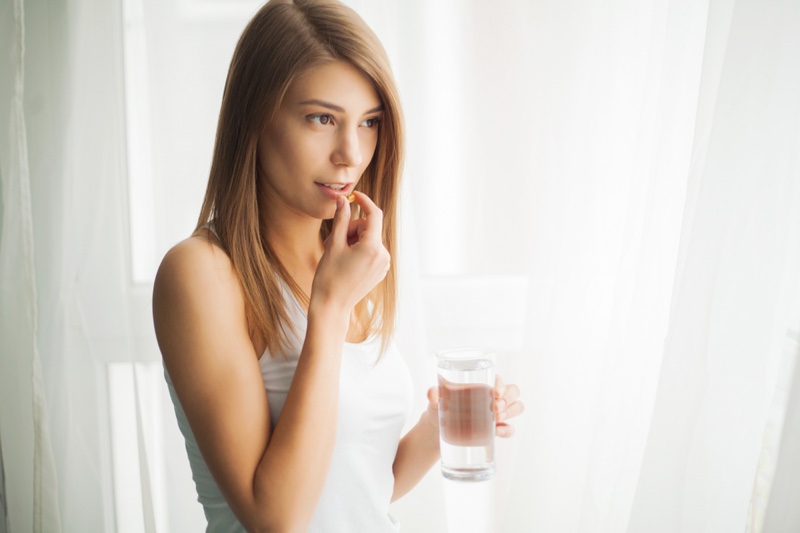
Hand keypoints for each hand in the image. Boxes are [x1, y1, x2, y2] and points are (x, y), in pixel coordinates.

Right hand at [311, 192, 389, 312]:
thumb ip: (341, 219)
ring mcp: (384, 264)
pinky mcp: (380, 271)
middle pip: (368, 228)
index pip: (374, 214)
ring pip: (369, 239)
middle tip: (334, 242)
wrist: (332, 306)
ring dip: (354, 240)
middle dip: (351, 229)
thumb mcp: (333, 244)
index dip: (364, 202)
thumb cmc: (329, 276)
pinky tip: (347, 262)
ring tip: (340, 255)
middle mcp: (383, 255)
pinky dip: (360, 250)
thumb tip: (343, 200)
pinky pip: (372, 251)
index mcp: (372, 247)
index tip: (354, 195)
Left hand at [422, 374, 523, 439]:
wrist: (438, 428)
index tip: (495, 392)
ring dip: (511, 411)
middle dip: (509, 398)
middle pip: (513, 391)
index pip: (498, 379)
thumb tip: (431, 393)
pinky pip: (510, 428)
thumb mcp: (436, 399)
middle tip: (496, 407)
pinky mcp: (496, 428)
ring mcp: (497, 413)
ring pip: (517, 407)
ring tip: (497, 418)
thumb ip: (434, 394)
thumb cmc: (440, 406)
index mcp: (482, 383)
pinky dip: (508, 430)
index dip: (501, 384)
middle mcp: (493, 397)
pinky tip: (498, 432)